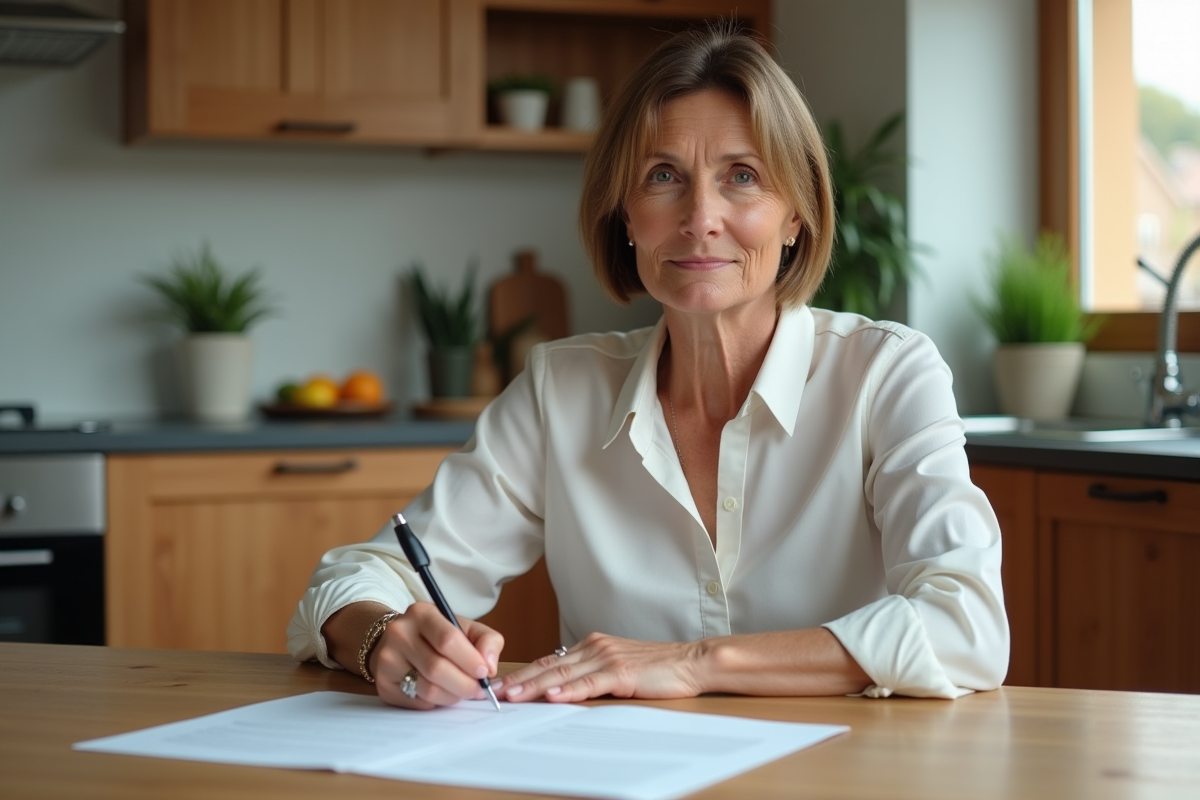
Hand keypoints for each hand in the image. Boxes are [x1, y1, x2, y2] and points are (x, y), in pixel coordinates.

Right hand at [369, 602, 504, 709]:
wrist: (398, 641)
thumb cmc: (437, 635)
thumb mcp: (464, 627)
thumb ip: (487, 640)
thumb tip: (490, 666)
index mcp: (421, 613)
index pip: (448, 639)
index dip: (470, 660)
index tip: (484, 672)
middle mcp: (399, 633)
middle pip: (437, 668)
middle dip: (464, 684)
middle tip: (477, 690)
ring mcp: (387, 659)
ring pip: (428, 689)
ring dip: (452, 696)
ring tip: (460, 691)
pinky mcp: (382, 682)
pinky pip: (417, 702)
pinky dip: (435, 702)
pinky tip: (439, 691)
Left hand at [499, 632, 707, 703]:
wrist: (691, 661)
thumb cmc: (659, 668)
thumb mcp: (619, 667)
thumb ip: (593, 673)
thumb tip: (565, 688)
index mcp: (593, 645)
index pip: (551, 660)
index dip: (526, 672)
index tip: (504, 684)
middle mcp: (596, 647)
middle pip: (550, 665)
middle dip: (521, 679)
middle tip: (496, 692)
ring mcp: (607, 657)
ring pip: (563, 674)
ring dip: (536, 686)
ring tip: (514, 696)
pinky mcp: (622, 672)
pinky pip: (590, 682)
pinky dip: (570, 689)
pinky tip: (554, 696)